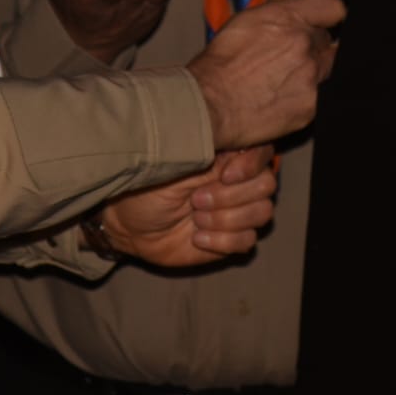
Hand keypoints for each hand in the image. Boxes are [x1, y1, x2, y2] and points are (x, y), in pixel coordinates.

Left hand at [99, 145, 278, 267]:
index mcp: (225, 156)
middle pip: (266, 185)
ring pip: (261, 213)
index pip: (263, 152)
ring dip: (226, 219)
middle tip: (196, 201)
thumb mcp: (176, 168)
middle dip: (231, 197)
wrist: (129, 227)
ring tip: (196, 219)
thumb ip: (212, 161)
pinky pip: (248, 241)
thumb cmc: (146, 189)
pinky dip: (222, 241)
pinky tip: (197, 238)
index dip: (250, 166)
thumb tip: (239, 154)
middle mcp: (236, 181)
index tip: (224, 176)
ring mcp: (236, 211)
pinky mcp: (230, 239)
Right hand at [186, 0, 343, 149]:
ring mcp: (311, 76)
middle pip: (329, 39)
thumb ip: (276, 0)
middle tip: (292, 53)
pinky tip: (286, 94)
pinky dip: (309, 93)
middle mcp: (305, 44)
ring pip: (329, 67)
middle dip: (315, 44)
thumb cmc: (222, 63)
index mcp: (290, 18)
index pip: (334, 7)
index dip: (331, 13)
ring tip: (286, 76)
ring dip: (315, 68)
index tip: (327, 19)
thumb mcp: (247, 21)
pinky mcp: (312, 106)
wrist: (211, 103)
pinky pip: (323, 95)